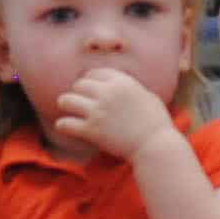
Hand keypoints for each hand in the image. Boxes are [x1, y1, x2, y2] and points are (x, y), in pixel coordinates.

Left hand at [56, 68, 177, 160]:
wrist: (155, 146)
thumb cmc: (156, 123)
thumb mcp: (148, 96)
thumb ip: (132, 88)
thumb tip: (124, 85)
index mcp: (122, 82)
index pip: (95, 73)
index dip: (89, 79)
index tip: (88, 87)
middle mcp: (107, 93)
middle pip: (79, 84)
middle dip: (78, 92)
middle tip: (78, 100)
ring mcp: (98, 111)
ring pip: (66, 100)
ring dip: (65, 104)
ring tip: (66, 108)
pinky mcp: (92, 130)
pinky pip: (66, 124)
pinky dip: (63, 125)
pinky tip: (64, 126)